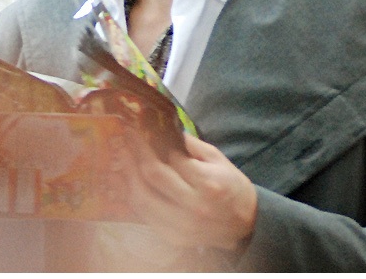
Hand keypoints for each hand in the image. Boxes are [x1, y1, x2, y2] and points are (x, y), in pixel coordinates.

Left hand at [121, 133, 256, 250]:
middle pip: (152, 177)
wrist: (244, 224)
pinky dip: (132, 197)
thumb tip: (164, 129)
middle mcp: (193, 206)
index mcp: (208, 183)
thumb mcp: (218, 159)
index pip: (171, 158)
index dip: (153, 141)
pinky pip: (144, 216)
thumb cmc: (230, 186)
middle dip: (135, 153)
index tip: (141, 127)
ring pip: (142, 199)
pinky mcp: (173, 238)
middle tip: (125, 138)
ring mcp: (182, 225)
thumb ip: (191, 144)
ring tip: (121, 158)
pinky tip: (127, 182)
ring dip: (127, 176)